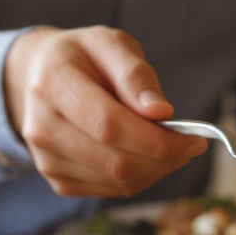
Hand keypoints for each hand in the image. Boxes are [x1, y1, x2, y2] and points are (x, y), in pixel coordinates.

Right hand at [3, 26, 206, 197]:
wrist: (42, 76)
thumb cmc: (85, 57)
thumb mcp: (111, 44)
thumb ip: (135, 75)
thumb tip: (160, 111)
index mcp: (53, 84)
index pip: (110, 126)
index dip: (157, 139)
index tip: (194, 139)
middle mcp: (41, 127)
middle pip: (116, 162)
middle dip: (165, 158)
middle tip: (189, 145)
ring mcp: (47, 159)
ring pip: (118, 182)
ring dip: (156, 169)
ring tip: (168, 146)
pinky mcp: (58, 180)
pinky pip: (112, 190)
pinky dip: (140, 177)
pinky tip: (144, 155)